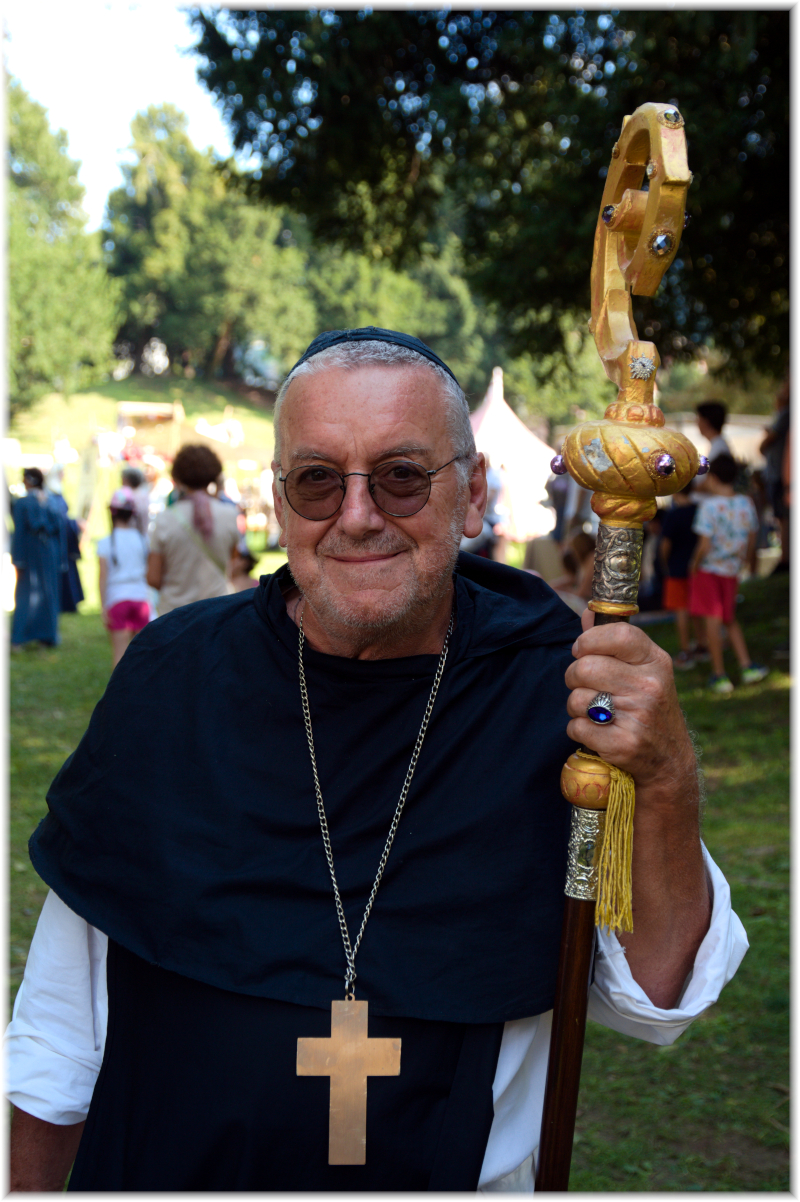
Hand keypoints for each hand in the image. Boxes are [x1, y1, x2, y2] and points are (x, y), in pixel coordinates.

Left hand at [564, 612, 695, 800]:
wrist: (669, 760)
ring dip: (576, 706)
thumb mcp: (643, 670)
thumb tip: (588, 612)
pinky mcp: (622, 744)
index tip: (582, 650)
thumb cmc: (648, 707)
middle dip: (574, 677)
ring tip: (594, 710)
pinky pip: (577, 727)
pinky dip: (579, 730)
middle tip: (584, 685)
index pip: (617, 634)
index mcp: (655, 662)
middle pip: (585, 667)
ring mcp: (638, 717)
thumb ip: (613, 641)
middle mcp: (649, 687)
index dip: (589, 640)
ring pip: (576, 699)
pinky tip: (596, 731)